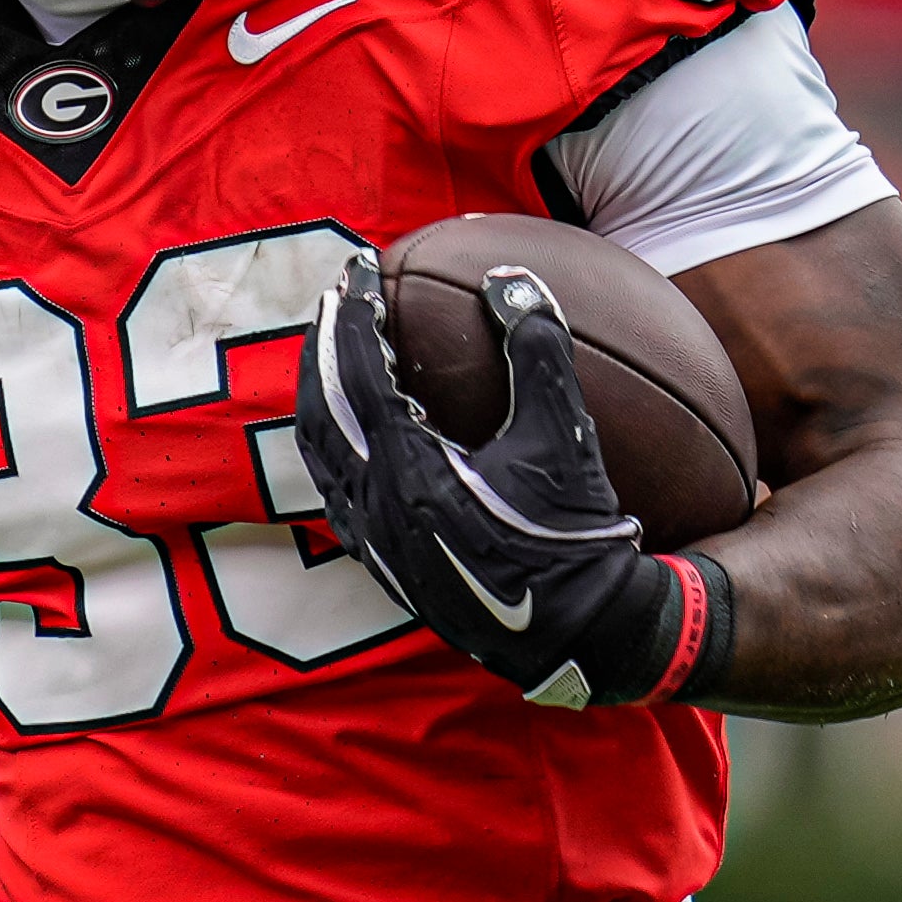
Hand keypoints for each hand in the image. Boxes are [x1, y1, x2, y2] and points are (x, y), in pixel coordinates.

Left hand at [295, 253, 704, 706]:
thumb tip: (512, 281)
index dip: (355, 314)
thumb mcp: (565, 436)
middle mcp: (376, 507)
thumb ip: (538, 351)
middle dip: (323, 346)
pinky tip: (354, 426)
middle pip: (321, 409)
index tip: (360, 269)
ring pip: (319, 452)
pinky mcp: (383, 564)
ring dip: (321, 393)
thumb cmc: (575, 536)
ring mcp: (374, 541)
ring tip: (336, 351)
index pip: (358, 374)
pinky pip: (334, 489)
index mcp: (410, 472)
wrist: (582, 633)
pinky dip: (332, 443)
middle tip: (339, 298)